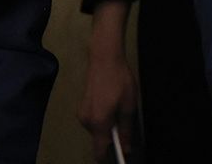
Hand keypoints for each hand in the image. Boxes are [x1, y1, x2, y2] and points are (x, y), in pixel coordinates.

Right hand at [76, 41, 138, 158]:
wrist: (104, 58)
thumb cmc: (118, 80)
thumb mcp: (129, 106)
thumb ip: (126, 130)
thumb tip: (126, 147)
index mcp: (99, 123)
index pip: (99, 152)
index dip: (110, 158)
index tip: (120, 157)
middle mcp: (86, 121)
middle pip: (99, 140)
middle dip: (112, 138)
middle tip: (124, 122)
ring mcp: (82, 113)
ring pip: (97, 130)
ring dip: (108, 126)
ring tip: (118, 108)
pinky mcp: (82, 106)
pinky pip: (94, 120)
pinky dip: (103, 118)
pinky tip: (110, 103)